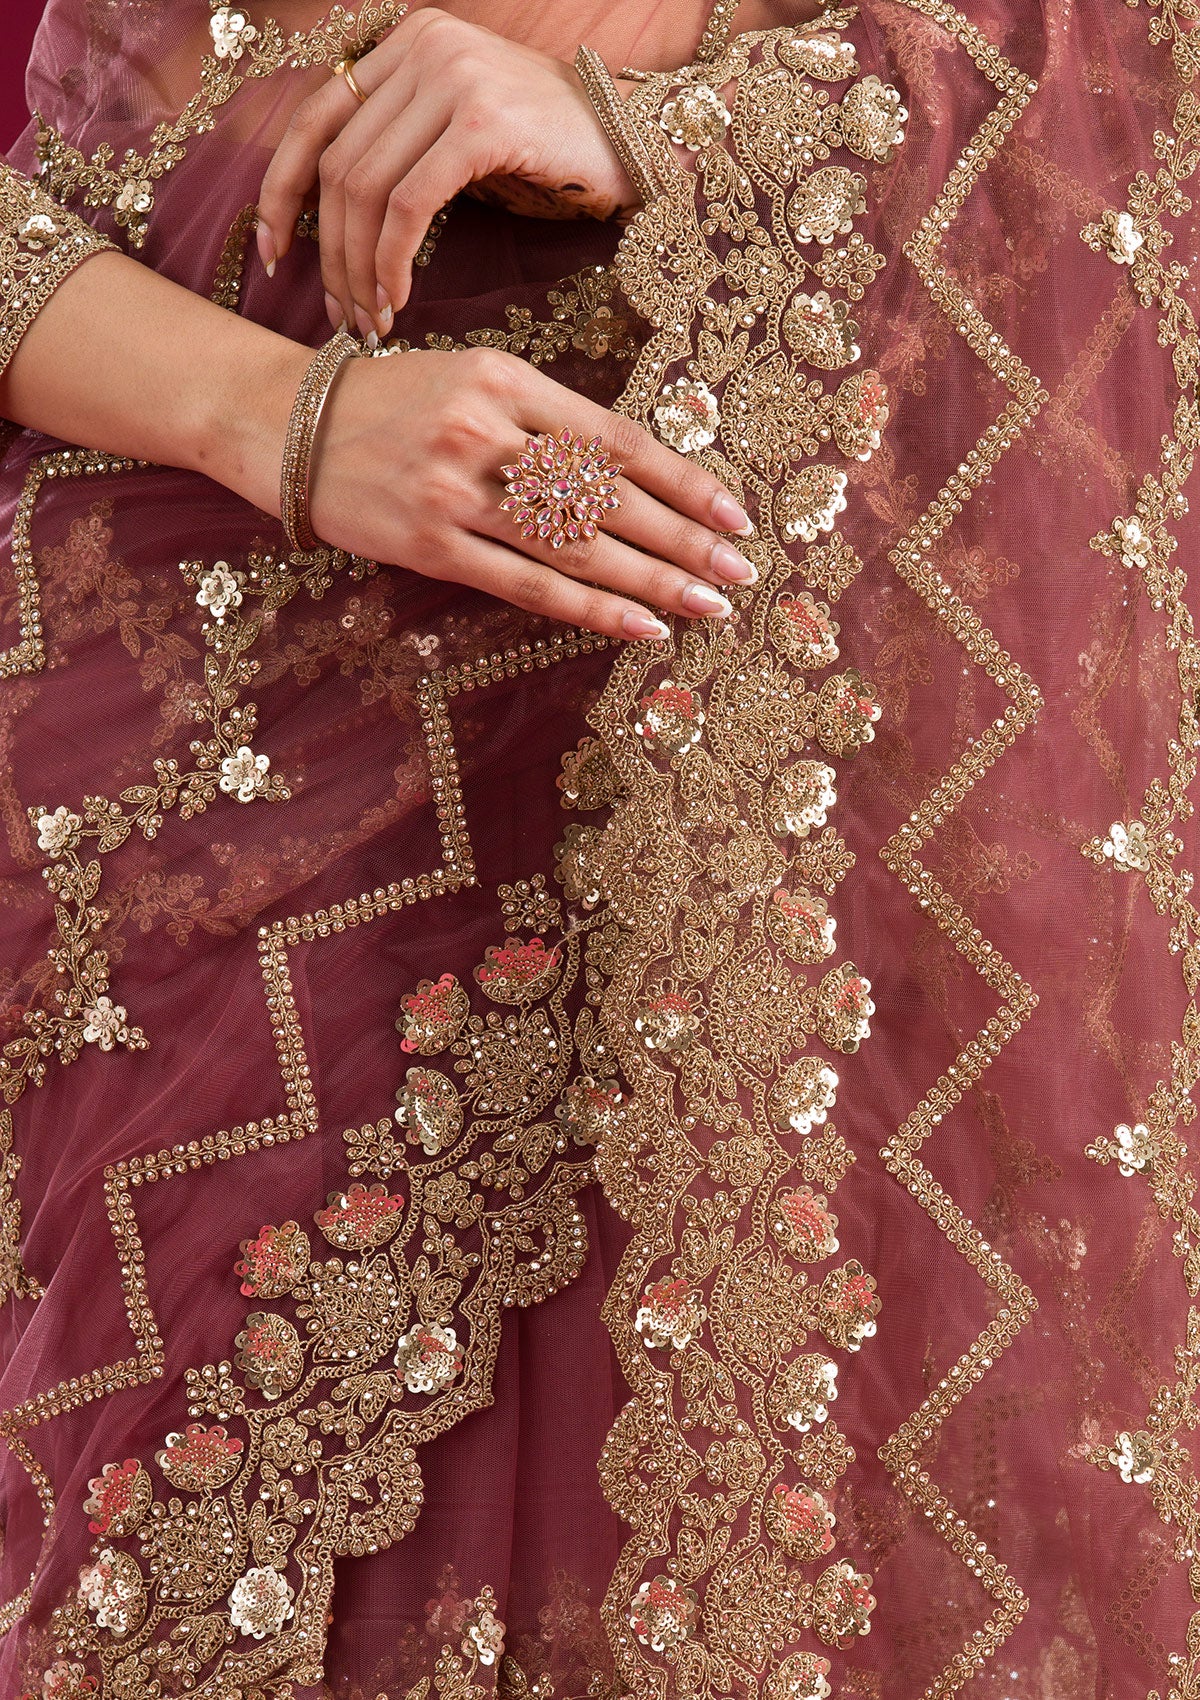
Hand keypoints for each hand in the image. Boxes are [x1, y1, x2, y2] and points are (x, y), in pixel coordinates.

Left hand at [257, 8, 638, 341]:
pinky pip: (410, 205)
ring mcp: (452, 76)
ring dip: (359, 268)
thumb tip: (333, 219)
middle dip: (328, 252)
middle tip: (339, 314)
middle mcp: (424, 45)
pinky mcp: (481, 120)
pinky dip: (394, 260)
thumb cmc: (554, 152)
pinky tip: (399, 299)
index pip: (316, 117)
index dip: (281, 190)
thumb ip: (404, 146)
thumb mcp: (463, 134)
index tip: (271, 252)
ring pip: (367, 189)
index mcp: (409, 41)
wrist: (641, 141)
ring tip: (371, 320)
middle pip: (338, 164)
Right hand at [304, 345, 756, 639]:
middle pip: (608, 498)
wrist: (285, 425)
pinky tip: (640, 625)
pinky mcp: (430, 546)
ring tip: (708, 604)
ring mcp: (456, 493)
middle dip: (684, 540)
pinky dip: (589, 609)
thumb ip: (546, 422)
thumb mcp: (472, 381)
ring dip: (652, 581)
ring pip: (576, 547)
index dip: (683, 481)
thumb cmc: (393, 402)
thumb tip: (632, 478)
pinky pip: (526, 586)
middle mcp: (487, 433)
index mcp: (507, 379)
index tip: (733, 512)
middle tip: (740, 571)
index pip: (617, 440)